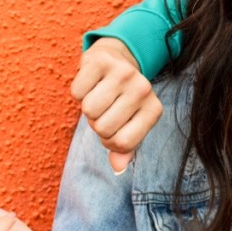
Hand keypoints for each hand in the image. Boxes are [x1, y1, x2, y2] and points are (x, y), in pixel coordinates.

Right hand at [71, 38, 161, 173]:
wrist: (117, 61)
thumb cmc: (122, 100)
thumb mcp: (129, 124)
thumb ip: (124, 148)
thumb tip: (118, 169)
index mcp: (154, 110)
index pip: (121, 144)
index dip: (108, 141)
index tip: (113, 128)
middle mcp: (144, 90)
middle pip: (102, 128)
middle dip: (97, 123)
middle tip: (106, 109)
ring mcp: (124, 73)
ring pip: (88, 111)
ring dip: (87, 108)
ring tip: (99, 96)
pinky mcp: (102, 61)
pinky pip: (77, 92)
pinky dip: (79, 91)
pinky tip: (92, 83)